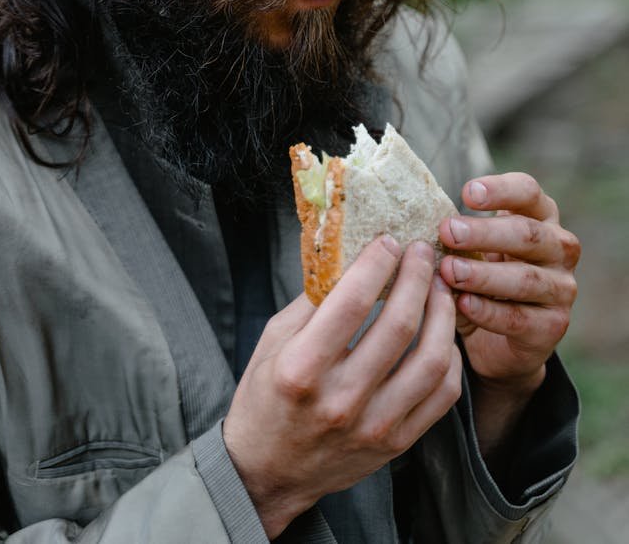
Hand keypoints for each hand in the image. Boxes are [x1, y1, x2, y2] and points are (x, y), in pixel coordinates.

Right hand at [223, 238, 460, 538]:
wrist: (267, 472)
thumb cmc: (265, 397)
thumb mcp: (273, 340)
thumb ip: (313, 301)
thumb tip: (352, 254)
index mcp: (301, 369)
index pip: (350, 303)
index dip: (377, 263)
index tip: (388, 240)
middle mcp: (340, 400)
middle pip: (399, 325)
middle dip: (417, 277)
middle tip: (423, 252)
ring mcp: (373, 426)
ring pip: (431, 360)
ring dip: (442, 314)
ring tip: (439, 287)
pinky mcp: (396, 444)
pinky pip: (442, 395)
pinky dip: (449, 357)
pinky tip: (441, 333)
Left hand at [438, 174, 579, 454]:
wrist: (501, 338)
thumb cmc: (482, 274)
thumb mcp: (472, 248)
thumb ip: (456, 232)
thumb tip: (410, 219)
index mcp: (540, 216)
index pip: (528, 192)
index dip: (500, 190)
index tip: (466, 193)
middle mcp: (558, 248)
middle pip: (527, 233)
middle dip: (485, 232)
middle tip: (447, 231)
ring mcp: (561, 289)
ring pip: (525, 278)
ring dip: (483, 274)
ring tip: (449, 271)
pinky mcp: (552, 326)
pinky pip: (520, 318)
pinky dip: (488, 311)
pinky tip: (462, 303)